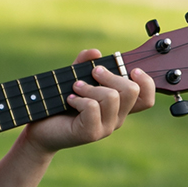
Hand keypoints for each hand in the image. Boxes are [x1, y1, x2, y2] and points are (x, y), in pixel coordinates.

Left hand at [23, 49, 154, 155]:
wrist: (40, 130)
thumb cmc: (59, 104)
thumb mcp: (73, 78)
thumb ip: (84, 64)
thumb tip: (95, 53)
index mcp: (119, 106)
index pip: (147, 98)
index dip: (146, 82)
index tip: (131, 70)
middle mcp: (117, 118)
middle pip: (131, 91)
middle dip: (110, 75)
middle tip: (92, 73)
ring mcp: (105, 128)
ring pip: (111, 97)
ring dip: (89, 87)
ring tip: (75, 89)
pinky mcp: (91, 133)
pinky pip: (93, 107)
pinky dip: (79, 99)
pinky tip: (69, 100)